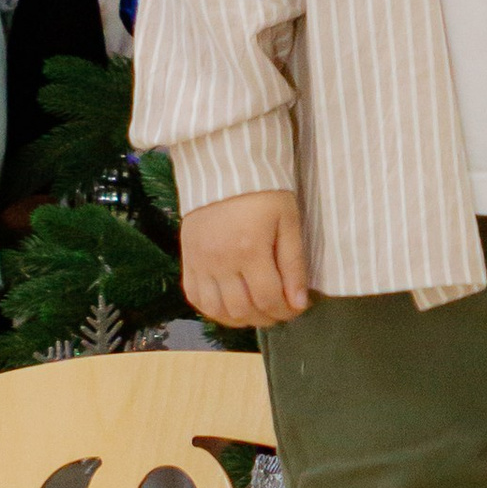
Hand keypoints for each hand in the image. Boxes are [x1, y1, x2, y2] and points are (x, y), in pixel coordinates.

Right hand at [182, 190, 311, 330]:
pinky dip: (213, 310)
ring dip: (240, 318)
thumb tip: (299, 304)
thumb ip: (294, 263)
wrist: (225, 168)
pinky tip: (230, 305)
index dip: (286, 311)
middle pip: (242, 309)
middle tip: (279, 311)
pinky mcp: (187, 260)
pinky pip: (195, 298)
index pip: (268, 298)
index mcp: (249, 249)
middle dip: (266, 317)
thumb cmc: (264, 191)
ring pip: (216, 310)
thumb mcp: (288, 221)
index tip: (296, 308)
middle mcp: (220, 261)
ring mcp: (199, 262)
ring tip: (257, 311)